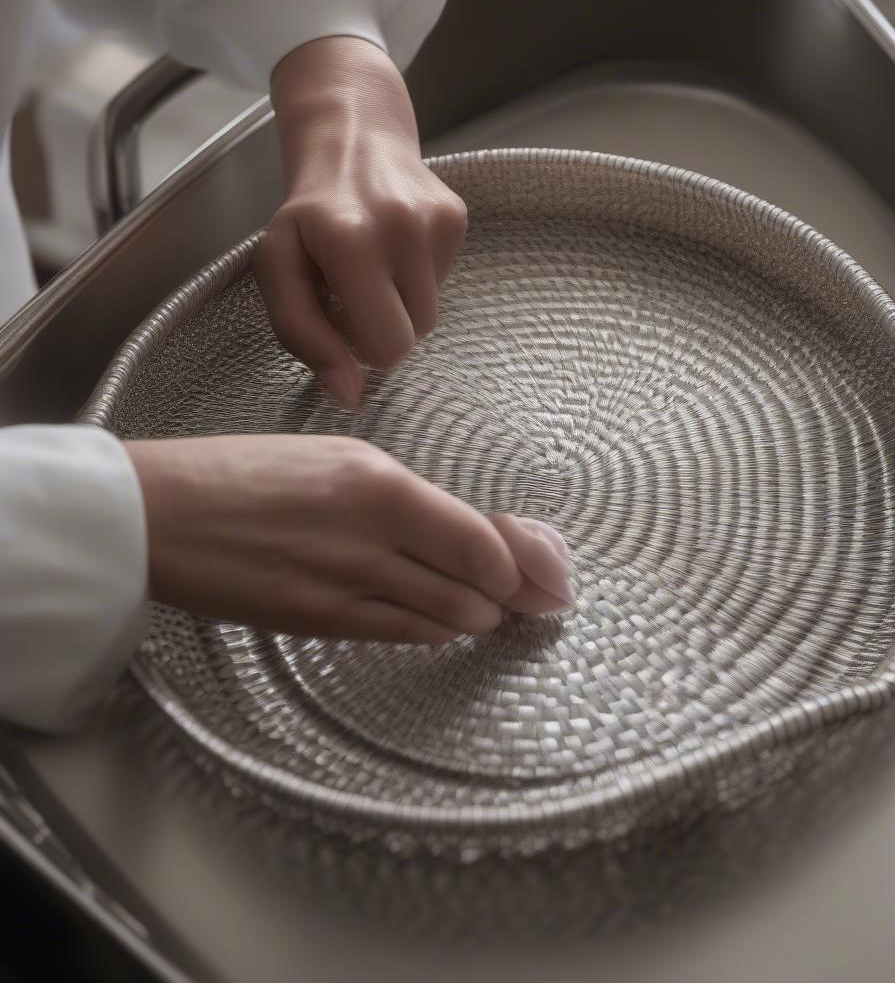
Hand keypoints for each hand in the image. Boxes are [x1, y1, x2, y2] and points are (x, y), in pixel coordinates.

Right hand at [125, 435, 528, 641]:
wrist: (161, 515)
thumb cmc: (244, 471)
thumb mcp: (337, 459)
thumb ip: (404, 498)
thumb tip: (459, 531)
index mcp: (380, 485)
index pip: (480, 542)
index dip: (517, 567)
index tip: (532, 574)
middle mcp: (372, 540)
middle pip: (471, 589)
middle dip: (505, 599)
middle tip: (520, 599)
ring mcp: (345, 590)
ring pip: (441, 621)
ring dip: (472, 619)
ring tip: (483, 611)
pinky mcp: (319, 624)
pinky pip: (397, 635)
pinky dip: (429, 631)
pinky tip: (436, 622)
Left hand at [255, 37, 466, 407]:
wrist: (349, 138)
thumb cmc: (307, 216)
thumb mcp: (278, 270)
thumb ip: (305, 337)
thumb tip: (349, 395)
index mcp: (350, 240)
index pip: (385, 348)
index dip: (359, 346)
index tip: (338, 315)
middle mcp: (402, 226)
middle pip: (413, 339)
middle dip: (382, 330)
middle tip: (354, 294)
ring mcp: (437, 220)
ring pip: (431, 316)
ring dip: (400, 305)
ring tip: (374, 267)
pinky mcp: (458, 218)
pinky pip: (443, 284)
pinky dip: (418, 277)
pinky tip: (395, 247)